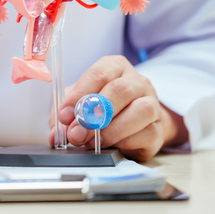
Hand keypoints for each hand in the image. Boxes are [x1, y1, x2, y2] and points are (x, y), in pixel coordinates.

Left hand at [49, 56, 187, 160]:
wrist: (131, 126)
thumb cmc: (100, 110)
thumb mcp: (77, 106)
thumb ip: (64, 118)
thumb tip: (55, 135)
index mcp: (114, 67)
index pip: (99, 74)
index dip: (80, 95)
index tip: (64, 116)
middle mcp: (137, 81)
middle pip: (120, 90)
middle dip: (95, 114)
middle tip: (76, 134)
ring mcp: (152, 103)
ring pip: (141, 110)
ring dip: (112, 130)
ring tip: (92, 143)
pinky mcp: (159, 128)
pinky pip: (148, 133)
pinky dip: (126, 142)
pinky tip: (111, 146)